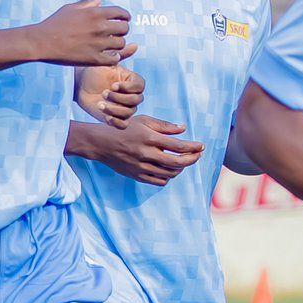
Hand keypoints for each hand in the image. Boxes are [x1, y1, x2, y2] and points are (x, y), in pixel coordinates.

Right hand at [32, 0, 129, 66]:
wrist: (41, 42)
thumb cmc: (54, 24)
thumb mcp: (70, 9)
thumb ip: (87, 4)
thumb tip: (99, 0)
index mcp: (95, 13)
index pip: (121, 13)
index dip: (125, 16)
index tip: (124, 20)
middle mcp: (99, 27)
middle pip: (124, 28)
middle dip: (122, 30)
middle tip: (117, 33)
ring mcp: (97, 44)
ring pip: (120, 44)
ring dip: (117, 44)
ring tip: (111, 45)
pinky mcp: (93, 58)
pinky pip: (113, 59)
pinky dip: (113, 57)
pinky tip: (108, 56)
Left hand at [76, 57, 141, 124]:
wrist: (79, 83)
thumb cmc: (93, 70)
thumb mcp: (105, 61)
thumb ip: (120, 54)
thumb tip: (134, 45)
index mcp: (131, 81)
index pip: (140, 86)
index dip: (128, 87)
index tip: (113, 84)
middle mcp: (130, 94)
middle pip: (136, 101)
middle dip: (120, 98)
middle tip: (104, 92)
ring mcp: (123, 107)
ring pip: (129, 113)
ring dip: (115, 109)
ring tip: (100, 103)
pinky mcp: (115, 118)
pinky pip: (123, 125)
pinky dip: (115, 121)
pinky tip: (104, 114)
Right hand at [90, 115, 204, 185]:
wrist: (101, 143)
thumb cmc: (124, 129)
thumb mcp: (144, 121)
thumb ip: (164, 126)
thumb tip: (183, 129)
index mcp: (150, 138)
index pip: (179, 146)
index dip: (193, 148)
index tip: (201, 146)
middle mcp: (147, 154)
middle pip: (177, 162)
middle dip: (191, 159)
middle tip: (197, 155)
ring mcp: (141, 166)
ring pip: (170, 173)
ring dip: (180, 168)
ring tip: (182, 162)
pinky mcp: (137, 175)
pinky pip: (159, 181)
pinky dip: (168, 177)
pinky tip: (169, 170)